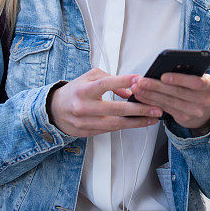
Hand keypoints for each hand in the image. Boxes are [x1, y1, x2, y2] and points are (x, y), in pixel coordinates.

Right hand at [48, 68, 162, 136]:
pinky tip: (138, 123)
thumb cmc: (75, 91)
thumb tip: (128, 90)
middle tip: (155, 108)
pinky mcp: (87, 133)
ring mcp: (85, 122)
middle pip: (115, 109)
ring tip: (152, 118)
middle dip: (138, 109)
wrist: (54, 110)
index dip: (123, 81)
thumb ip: (110, 80)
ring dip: (136, 122)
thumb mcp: (89, 78)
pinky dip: (125, 127)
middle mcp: (84, 107)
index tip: (140, 80)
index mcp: (84, 90)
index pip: (106, 84)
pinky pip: (110, 130)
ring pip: (115, 124)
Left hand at [130, 73, 209, 131]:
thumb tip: (164, 66)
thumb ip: (187, 73)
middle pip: (177, 92)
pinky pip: (165, 109)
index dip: (179, 79)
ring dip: (150, 95)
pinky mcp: (184, 119)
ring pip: (169, 102)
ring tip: (138, 88)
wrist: (206, 112)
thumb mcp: (199, 79)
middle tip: (142, 81)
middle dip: (157, 86)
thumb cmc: (198, 88)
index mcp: (208, 84)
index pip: (195, 82)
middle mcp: (203, 99)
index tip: (163, 75)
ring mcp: (194, 111)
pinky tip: (142, 97)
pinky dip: (151, 102)